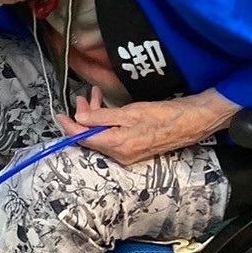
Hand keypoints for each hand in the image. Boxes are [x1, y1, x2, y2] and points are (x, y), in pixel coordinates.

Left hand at [58, 87, 235, 166]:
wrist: (191, 122)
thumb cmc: (163, 115)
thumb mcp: (129, 112)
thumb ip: (102, 118)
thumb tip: (79, 120)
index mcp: (116, 146)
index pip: (84, 139)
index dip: (69, 127)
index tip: (60, 115)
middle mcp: (120, 155)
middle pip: (92, 138)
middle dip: (83, 117)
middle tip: (83, 98)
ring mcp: (127, 154)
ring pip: (102, 136)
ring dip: (95, 117)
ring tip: (94, 97)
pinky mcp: (134, 149)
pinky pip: (113, 137)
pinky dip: (106, 122)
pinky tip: (107, 108)